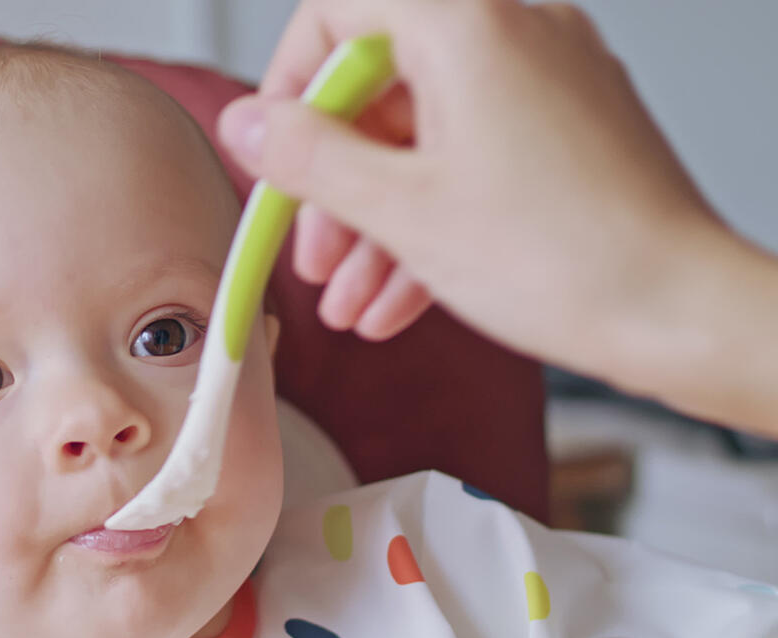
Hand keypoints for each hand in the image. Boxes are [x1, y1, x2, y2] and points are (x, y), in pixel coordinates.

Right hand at [219, 0, 777, 434]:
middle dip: (334, 181)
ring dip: (375, 220)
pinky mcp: (569, 133)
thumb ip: (307, 159)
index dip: (289, 85)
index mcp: (469, 27)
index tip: (274, 152)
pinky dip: (430, 220)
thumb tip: (248, 125)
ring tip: (348, 298)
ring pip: (426, 137)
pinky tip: (395, 297)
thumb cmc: (567, 257)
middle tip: (308, 250)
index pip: (340, 13)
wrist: (682, 314)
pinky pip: (474, 161)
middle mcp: (515, 36)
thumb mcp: (400, 210)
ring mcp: (548, 84)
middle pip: (382, 87)